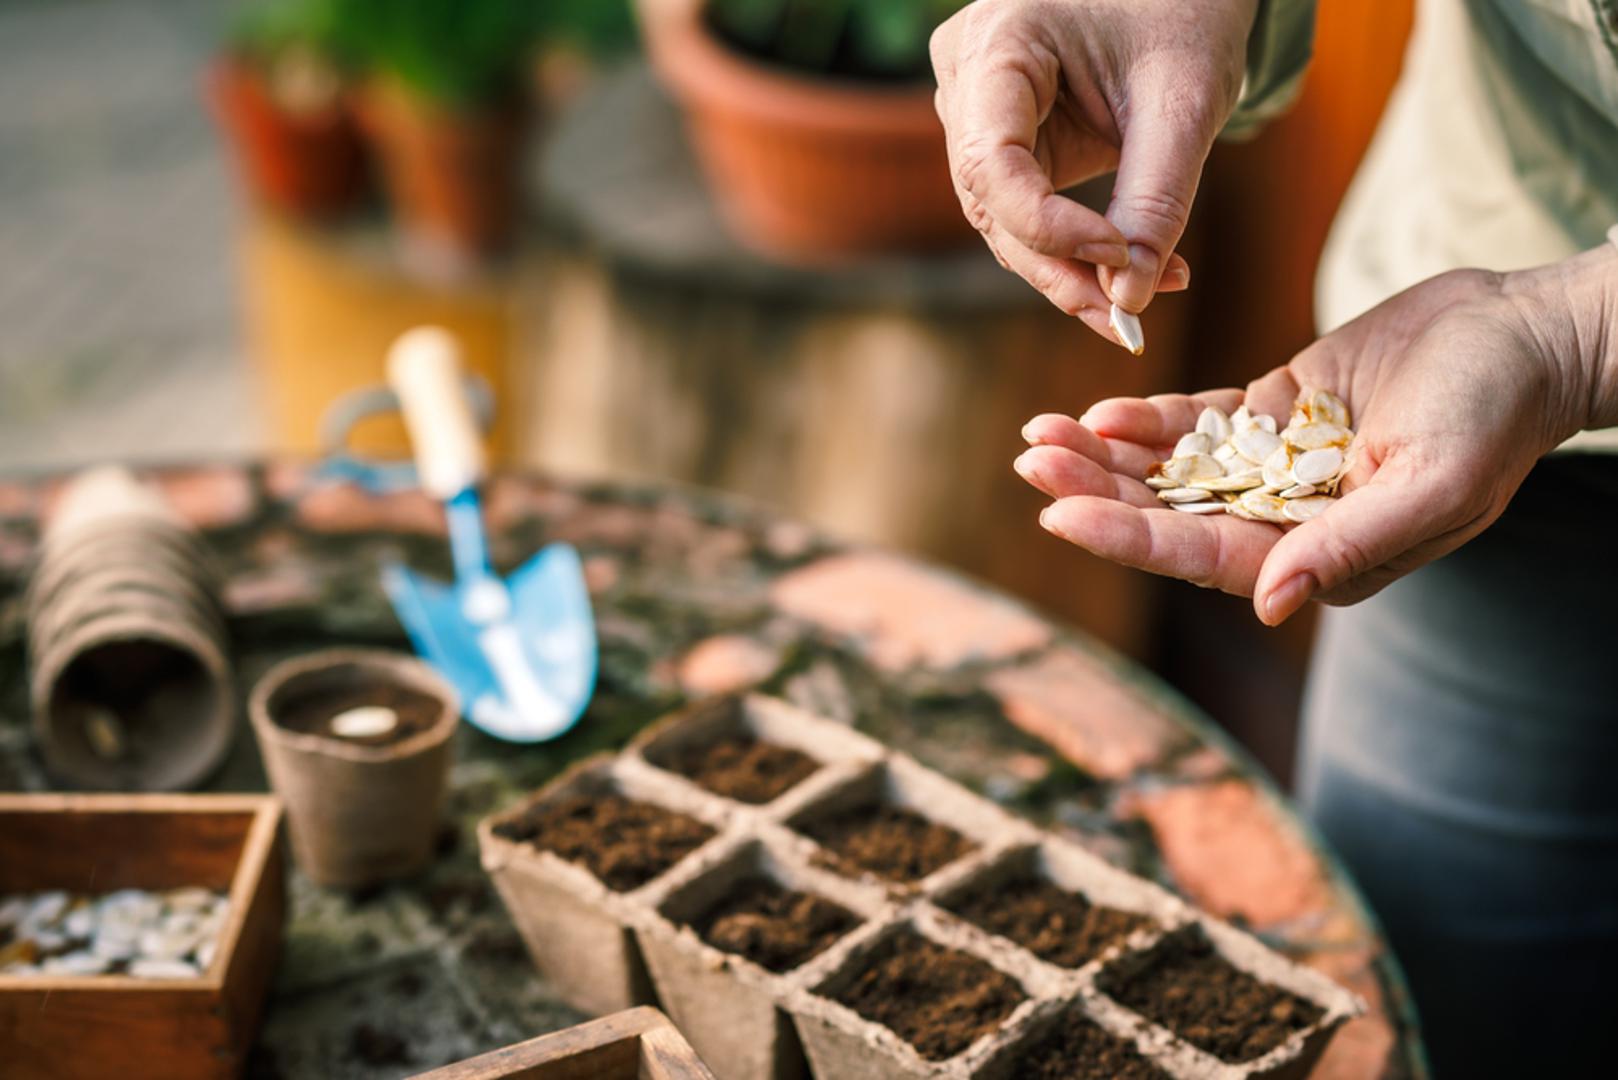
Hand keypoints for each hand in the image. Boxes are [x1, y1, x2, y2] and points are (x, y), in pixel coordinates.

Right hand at [929, 0, 1255, 340]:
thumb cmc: (1185, 7)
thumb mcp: (1185, 98)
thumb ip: (1156, 195)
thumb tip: (1126, 298)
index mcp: (996, 43)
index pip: (990, 162)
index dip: (1046, 225)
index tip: (1118, 254)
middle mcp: (967, 79)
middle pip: (992, 203)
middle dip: (1061, 267)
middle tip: (1127, 320)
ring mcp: (978, 112)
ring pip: (1004, 220)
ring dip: (1071, 270)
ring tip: (1145, 296)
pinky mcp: (1006, 140)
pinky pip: (1027, 211)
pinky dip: (1078, 248)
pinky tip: (1137, 270)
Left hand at [1013, 266, 1603, 623]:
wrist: (1523, 337)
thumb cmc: (1495, 417)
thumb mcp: (1432, 486)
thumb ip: (1348, 545)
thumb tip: (1264, 602)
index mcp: (1318, 556)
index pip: (1203, 552)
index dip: (1127, 536)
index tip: (1057, 515)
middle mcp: (1285, 520)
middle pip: (1169, 512)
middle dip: (1095, 490)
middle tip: (1030, 462)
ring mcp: (1274, 464)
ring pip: (1170, 468)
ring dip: (1105, 454)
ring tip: (1039, 433)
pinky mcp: (1274, 410)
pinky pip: (1197, 421)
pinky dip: (1148, 419)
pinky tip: (1101, 411)